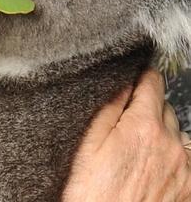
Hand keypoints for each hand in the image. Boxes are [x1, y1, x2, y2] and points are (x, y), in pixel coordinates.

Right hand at [63, 69, 190, 201]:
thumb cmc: (90, 193)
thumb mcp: (86, 143)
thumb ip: (107, 108)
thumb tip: (120, 83)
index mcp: (144, 127)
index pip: (152, 83)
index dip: (140, 77)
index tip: (132, 78)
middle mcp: (171, 145)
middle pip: (165, 107)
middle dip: (147, 107)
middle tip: (124, 120)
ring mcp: (184, 170)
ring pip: (177, 134)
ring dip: (160, 132)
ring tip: (135, 147)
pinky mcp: (188, 190)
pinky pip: (186, 161)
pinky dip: (172, 157)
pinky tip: (149, 167)